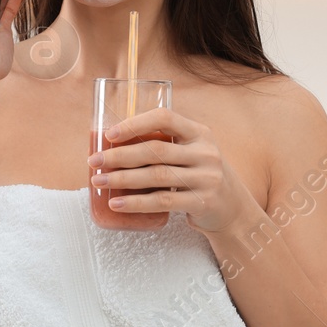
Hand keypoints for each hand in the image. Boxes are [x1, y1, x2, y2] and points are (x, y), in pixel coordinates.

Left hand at [87, 107, 258, 233]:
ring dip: (122, 179)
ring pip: (156, 176)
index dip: (135, 123)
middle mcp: (205, 152)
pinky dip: (136, 203)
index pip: (165, 118)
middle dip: (119, 155)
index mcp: (199, 133)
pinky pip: (162, 201)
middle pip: (155, 150)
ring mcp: (206, 178)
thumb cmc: (199, 175)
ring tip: (99, 181)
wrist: (232, 208)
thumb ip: (165, 144)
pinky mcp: (202, 202)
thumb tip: (111, 144)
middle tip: (94, 161)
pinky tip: (117, 203)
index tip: (109, 134)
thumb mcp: (191, 152)